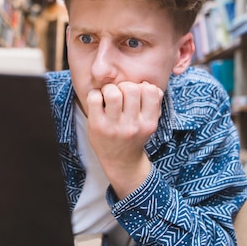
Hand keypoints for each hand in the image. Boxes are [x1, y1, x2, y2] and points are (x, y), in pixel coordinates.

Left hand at [86, 81, 162, 197]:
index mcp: (148, 123)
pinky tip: (98, 101)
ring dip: (109, 89)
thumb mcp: (149, 123)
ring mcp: (114, 127)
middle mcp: (132, 126)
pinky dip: (95, 94)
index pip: (151, 90)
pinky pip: (94, 98)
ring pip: (113, 92)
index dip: (142, 86)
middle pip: (131, 88)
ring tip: (108, 96)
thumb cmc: (134, 136)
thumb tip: (147, 83)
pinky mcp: (96, 126)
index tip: (136, 95)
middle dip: (124, 86)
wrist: (119, 161)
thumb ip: (152, 104)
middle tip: (120, 95)